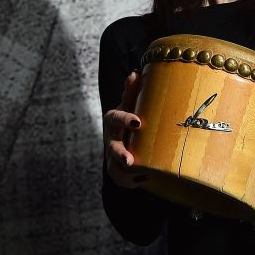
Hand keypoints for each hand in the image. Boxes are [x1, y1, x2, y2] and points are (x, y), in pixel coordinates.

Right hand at [104, 71, 147, 187]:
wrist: (126, 140)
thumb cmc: (130, 118)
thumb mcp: (131, 104)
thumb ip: (132, 91)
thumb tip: (135, 73)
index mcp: (112, 120)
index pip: (115, 118)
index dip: (125, 119)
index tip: (137, 122)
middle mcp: (110, 139)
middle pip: (112, 148)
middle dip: (120, 154)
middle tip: (130, 161)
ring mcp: (111, 157)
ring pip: (115, 168)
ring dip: (127, 172)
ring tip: (142, 173)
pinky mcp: (117, 172)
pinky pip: (122, 180)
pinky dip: (132, 181)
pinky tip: (144, 179)